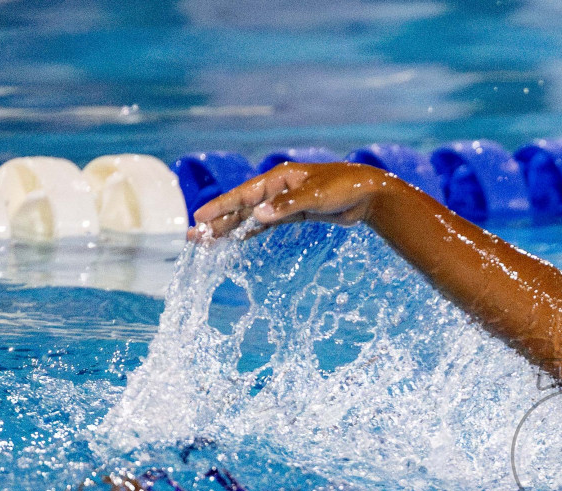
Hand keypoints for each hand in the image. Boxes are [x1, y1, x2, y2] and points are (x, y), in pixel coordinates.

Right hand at [190, 162, 384, 239]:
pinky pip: (267, 223)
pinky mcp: (296, 213)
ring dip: (231, 228)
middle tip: (194, 236)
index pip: (242, 195)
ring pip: (252, 216)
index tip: (199, 218)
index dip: (220, 208)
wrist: (367, 193)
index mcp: (277, 178)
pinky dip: (252, 230)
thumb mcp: (314, 197)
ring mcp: (285, 200)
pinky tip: (238, 239)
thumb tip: (258, 216)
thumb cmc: (342, 188)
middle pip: (241, 207)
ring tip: (209, 241)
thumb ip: (286, 206)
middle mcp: (277, 188)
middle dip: (218, 222)